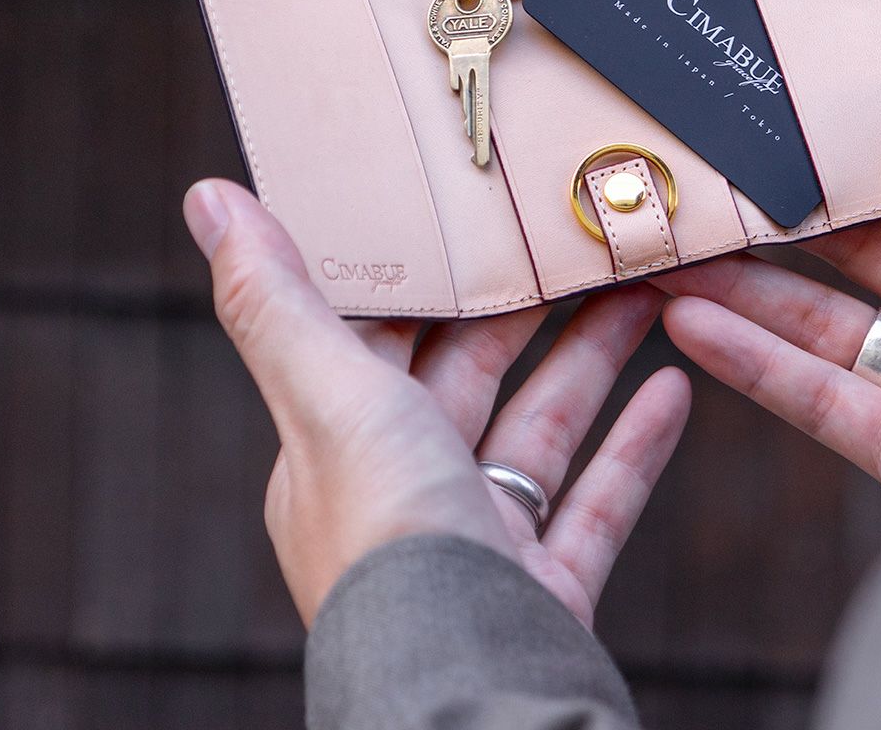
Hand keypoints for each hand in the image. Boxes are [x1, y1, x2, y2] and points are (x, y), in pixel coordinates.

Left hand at [183, 179, 689, 627]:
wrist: (471, 687)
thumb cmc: (390, 545)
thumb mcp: (330, 396)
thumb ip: (276, 299)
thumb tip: (209, 199)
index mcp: (342, 448)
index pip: (385, 339)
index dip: (432, 279)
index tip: (477, 221)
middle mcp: (406, 493)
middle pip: (478, 373)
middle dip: (531, 308)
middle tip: (580, 248)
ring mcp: (480, 541)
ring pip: (543, 427)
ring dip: (593, 359)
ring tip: (642, 295)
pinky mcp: (543, 584)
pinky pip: (598, 499)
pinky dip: (634, 446)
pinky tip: (671, 392)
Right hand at [650, 52, 880, 524]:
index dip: (837, 190)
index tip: (774, 153)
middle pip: (844, 278)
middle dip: (769, 243)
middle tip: (704, 206)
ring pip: (817, 338)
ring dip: (738, 301)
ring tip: (671, 261)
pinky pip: (819, 401)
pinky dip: (751, 364)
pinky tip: (691, 325)